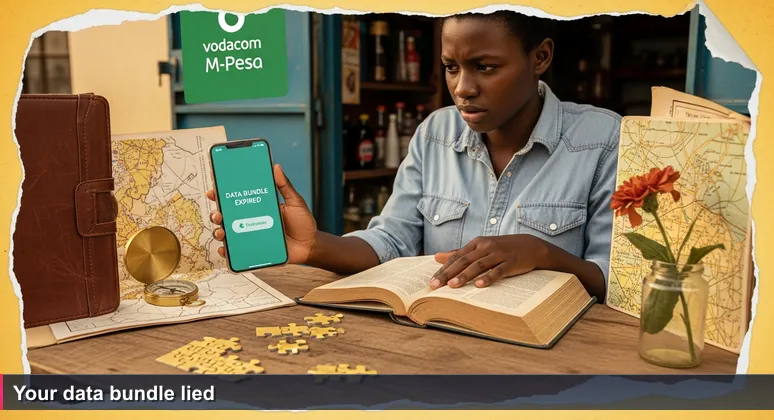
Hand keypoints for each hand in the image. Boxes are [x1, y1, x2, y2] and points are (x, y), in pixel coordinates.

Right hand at [207, 163, 317, 264]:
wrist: (311, 245)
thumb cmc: (303, 223)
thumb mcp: (295, 202)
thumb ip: (285, 186)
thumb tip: (276, 166)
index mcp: (258, 206)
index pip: (236, 198)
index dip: (222, 194)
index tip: (214, 189)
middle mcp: (251, 220)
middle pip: (227, 216)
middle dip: (216, 213)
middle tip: (218, 213)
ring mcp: (251, 236)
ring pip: (228, 233)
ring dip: (219, 231)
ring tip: (221, 231)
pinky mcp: (254, 250)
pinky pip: (236, 252)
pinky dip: (227, 252)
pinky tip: (225, 250)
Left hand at [430, 235, 548, 288]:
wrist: (531, 246)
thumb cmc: (502, 248)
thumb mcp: (480, 247)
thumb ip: (459, 253)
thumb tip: (437, 256)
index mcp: (476, 243)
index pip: (456, 257)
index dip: (443, 268)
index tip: (432, 280)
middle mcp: (486, 247)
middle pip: (464, 261)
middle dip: (448, 273)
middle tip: (436, 285)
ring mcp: (499, 254)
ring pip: (478, 265)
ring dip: (465, 276)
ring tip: (453, 286)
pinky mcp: (511, 262)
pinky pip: (498, 271)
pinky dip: (488, 278)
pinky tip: (479, 285)